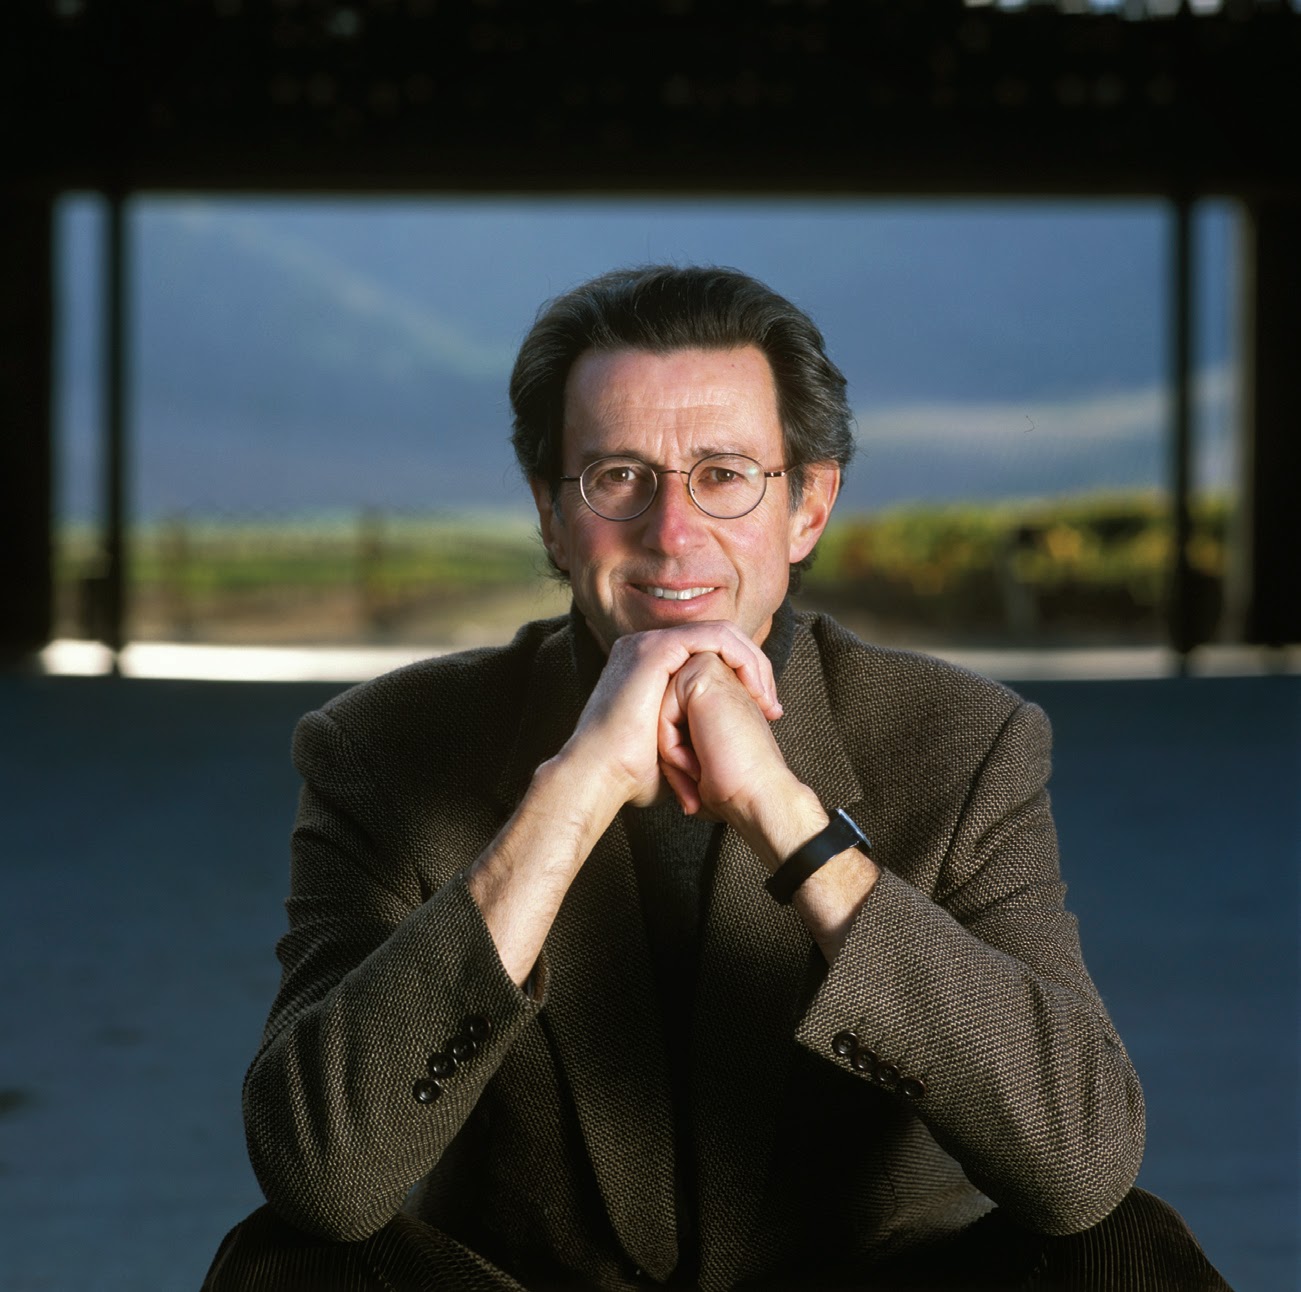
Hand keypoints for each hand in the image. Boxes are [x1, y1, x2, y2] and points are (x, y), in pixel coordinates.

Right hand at [560, 622, 781, 810]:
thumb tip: (714, 753)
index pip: (710, 654)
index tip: (766, 712)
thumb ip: (692, 735)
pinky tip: (754, 689)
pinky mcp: (656, 647)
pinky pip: (715, 636)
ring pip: (722, 633)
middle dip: (754, 669)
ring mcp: (649, 643)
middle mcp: (647, 648)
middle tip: (773, 706)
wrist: (600, 778)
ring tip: (767, 699)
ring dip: (753, 663)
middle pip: (719, 640)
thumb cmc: (630, 775)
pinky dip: (742, 659)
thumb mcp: (672, 750)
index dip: (744, 677)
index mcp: (650, 668)